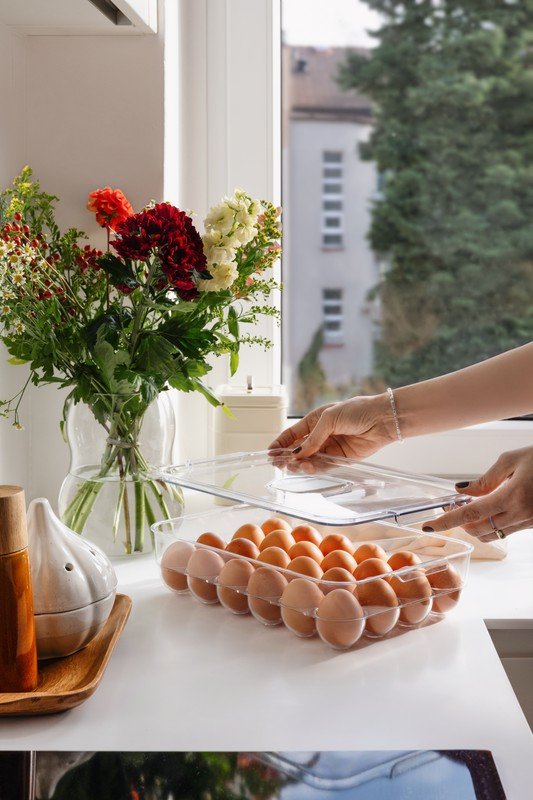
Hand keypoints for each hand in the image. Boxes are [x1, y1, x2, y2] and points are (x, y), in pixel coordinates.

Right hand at [269, 394, 395, 458]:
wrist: (382, 419)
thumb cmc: (357, 410)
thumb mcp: (329, 418)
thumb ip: (313, 437)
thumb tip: (299, 453)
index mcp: (315, 420)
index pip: (292, 434)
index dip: (280, 443)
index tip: (270, 452)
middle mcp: (321, 435)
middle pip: (299, 449)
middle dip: (287, 456)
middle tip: (278, 464)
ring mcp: (330, 447)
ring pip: (310, 459)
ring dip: (300, 463)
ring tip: (293, 466)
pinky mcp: (341, 458)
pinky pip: (324, 465)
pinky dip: (314, 467)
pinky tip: (307, 467)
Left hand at [423, 446, 532, 540]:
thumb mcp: (511, 460)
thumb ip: (485, 478)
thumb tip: (462, 490)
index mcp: (513, 495)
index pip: (471, 514)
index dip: (447, 521)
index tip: (429, 525)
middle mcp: (522, 513)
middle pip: (479, 529)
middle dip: (460, 523)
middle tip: (450, 508)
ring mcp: (530, 521)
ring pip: (493, 534)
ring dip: (476, 526)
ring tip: (468, 509)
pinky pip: (507, 531)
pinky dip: (493, 525)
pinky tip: (489, 511)